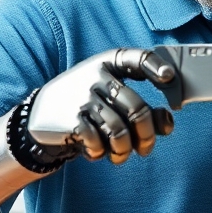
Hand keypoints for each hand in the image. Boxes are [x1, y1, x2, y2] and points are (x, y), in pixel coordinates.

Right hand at [23, 48, 177, 164]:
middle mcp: (97, 77)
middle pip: (138, 109)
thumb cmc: (90, 104)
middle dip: (147, 136)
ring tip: (121, 154)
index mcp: (110, 64)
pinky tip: (98, 150)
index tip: (170, 77)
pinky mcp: (70, 120)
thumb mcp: (115, 99)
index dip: (157, 66)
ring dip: (124, 151)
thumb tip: (168, 123)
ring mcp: (83, 98)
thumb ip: (146, 110)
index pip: (138, 58)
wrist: (41, 113)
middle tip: (145, 147)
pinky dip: (101, 153)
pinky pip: (98, 143)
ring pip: (120, 132)